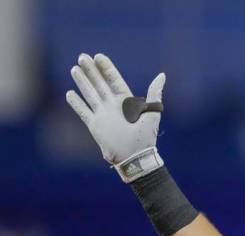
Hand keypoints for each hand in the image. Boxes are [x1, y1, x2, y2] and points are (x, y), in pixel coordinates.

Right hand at [66, 53, 165, 181]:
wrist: (134, 157)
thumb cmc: (146, 137)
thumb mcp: (152, 113)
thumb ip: (155, 94)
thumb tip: (161, 75)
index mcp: (127, 102)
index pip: (114, 80)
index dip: (106, 68)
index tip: (98, 56)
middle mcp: (113, 106)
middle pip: (99, 84)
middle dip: (91, 71)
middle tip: (82, 57)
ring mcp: (103, 115)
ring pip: (90, 94)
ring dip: (82, 82)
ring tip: (74, 69)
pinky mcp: (95, 125)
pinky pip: (83, 111)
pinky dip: (76, 103)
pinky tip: (69, 93)